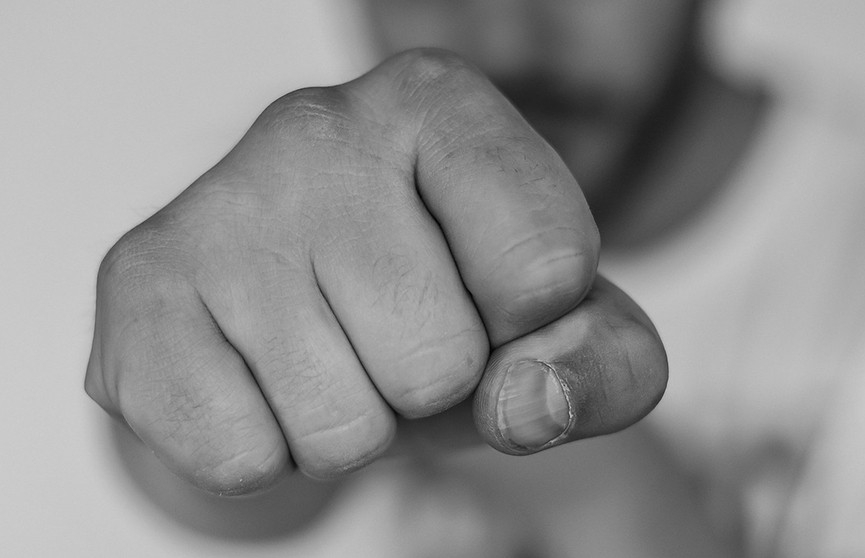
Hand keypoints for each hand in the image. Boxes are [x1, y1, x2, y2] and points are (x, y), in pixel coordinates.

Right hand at [85, 49, 666, 494]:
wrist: (303, 314)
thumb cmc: (442, 302)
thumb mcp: (561, 324)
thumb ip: (604, 362)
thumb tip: (529, 403)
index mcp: (439, 104)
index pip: (544, 266)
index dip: (533, 324)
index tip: (494, 297)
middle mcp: (318, 127)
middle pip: (438, 362)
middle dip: (428, 387)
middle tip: (388, 336)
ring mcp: (218, 204)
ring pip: (340, 426)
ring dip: (349, 422)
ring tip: (326, 354)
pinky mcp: (139, 286)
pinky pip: (242, 455)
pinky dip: (268, 448)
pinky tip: (259, 375)